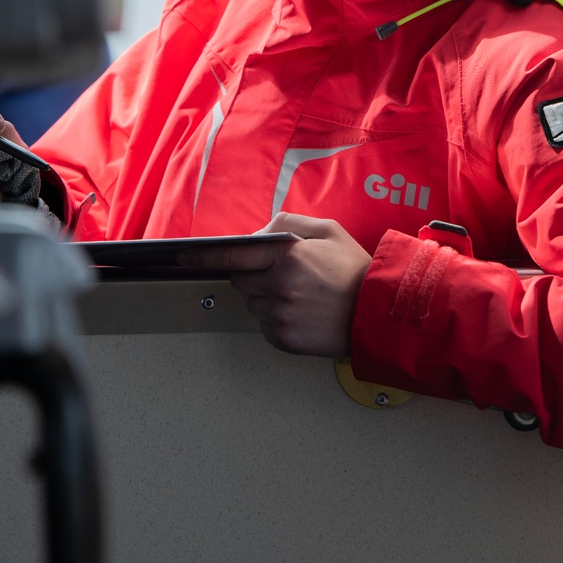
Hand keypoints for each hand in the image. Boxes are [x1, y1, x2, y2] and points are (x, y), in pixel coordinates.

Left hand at [178, 212, 371, 356]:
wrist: (378, 312)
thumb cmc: (355, 270)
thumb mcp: (327, 230)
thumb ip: (287, 223)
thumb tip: (258, 234)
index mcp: (286, 256)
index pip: (232, 254)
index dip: (203, 255)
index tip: (183, 255)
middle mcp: (278, 287)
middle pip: (241, 280)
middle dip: (254, 274)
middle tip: (285, 274)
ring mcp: (280, 316)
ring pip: (253, 304)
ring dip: (267, 298)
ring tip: (301, 295)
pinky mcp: (285, 339)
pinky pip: (266, 326)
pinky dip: (278, 319)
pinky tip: (303, 312)